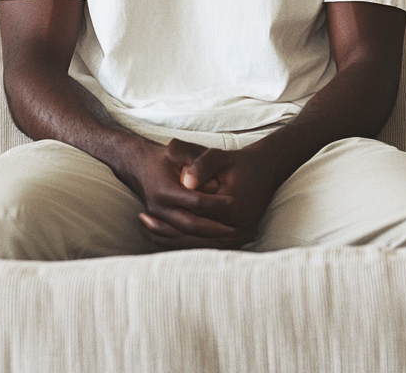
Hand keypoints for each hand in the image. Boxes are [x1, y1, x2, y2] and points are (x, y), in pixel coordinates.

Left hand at [134, 139, 277, 249]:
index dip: (172, 209)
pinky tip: (164, 234)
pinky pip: (205, 248)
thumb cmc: (237, 163)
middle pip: (194, 235)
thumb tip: (184, 181)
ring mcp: (239, 240)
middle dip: (167, 229)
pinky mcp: (235, 243)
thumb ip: (201, 164)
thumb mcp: (218, 156)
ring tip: (147, 227)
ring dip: (172, 239)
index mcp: (234, 207)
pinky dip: (183, 242)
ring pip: (198, 246)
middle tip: (142, 220)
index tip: (149, 205)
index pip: (196, 212)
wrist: (264, 172)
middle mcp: (239, 230)